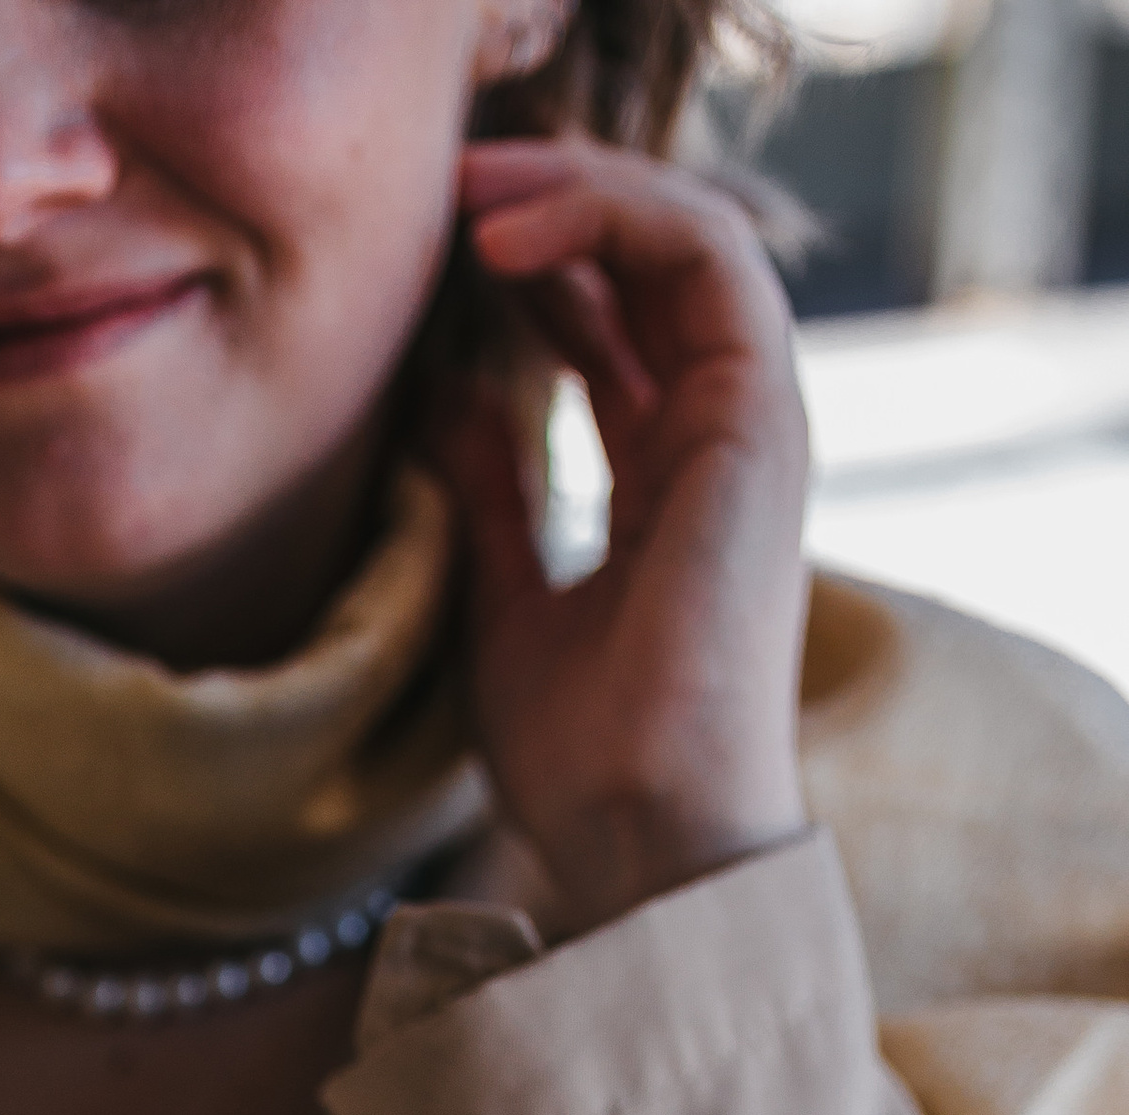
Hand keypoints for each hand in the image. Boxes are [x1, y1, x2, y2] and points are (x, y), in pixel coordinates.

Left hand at [435, 138, 810, 934]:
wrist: (640, 839)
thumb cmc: (580, 765)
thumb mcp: (501, 605)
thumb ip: (491, 495)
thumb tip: (449, 394)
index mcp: (668, 488)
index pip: (617, 335)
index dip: (539, 273)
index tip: (440, 255)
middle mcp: (719, 446)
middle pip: (654, 272)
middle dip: (554, 209)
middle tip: (446, 192)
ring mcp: (749, 430)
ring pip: (688, 241)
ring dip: (579, 193)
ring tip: (471, 195)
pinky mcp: (758, 423)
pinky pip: (709, 259)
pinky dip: (617, 218)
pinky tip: (515, 238)